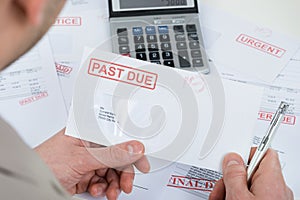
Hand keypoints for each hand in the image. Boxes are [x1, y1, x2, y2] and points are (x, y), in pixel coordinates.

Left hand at [35, 128, 149, 198]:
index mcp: (87, 131)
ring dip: (114, 182)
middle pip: (116, 155)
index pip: (116, 135)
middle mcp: (88, 145)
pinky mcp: (85, 174)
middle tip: (128, 182)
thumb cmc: (45, 162)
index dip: (131, 147)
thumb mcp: (82, 158)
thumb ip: (110, 154)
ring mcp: (87, 160)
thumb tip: (134, 148)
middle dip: (123, 171)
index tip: (142, 159)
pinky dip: (104, 188)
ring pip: (111, 170)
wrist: (32, 184)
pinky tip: (98, 190)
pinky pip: (103, 180)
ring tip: (112, 191)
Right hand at [209, 148, 293, 199]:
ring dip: (231, 191)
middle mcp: (277, 189)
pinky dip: (237, 199)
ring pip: (249, 186)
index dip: (246, 153)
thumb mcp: (238, 197)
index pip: (264, 153)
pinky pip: (252, 198)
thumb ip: (234, 174)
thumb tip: (232, 159)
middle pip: (252, 172)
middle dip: (232, 179)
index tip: (231, 159)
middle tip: (221, 189)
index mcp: (272, 180)